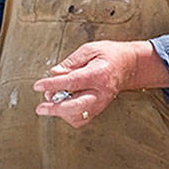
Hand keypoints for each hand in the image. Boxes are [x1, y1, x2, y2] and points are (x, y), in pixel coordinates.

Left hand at [32, 40, 168, 127]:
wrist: (130, 65)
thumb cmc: (110, 55)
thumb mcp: (90, 50)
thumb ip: (71, 62)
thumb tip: (54, 73)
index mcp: (99, 74)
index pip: (72, 82)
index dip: (52, 84)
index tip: (38, 85)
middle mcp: (101, 92)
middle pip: (76, 106)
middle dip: (55, 108)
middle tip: (41, 107)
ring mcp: (101, 103)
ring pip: (78, 116)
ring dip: (61, 112)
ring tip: (51, 102)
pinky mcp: (99, 109)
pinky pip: (81, 119)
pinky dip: (68, 115)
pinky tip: (62, 106)